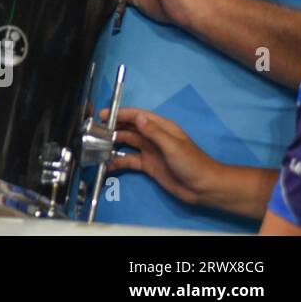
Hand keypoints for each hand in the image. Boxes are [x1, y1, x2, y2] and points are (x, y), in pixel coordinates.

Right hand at [107, 107, 226, 206]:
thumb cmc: (192, 163)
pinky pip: (128, 160)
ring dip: (113, 143)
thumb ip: (154, 132)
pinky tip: (108, 164)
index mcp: (161, 128)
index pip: (137, 116)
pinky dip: (117, 161)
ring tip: (98, 146)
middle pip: (129, 128)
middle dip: (113, 128)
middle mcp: (153, 137)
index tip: (103, 115)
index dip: (120, 114)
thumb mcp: (172, 146)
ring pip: (127, 143)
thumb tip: (136, 117)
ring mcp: (150, 151)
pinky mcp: (148, 166)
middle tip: (96, 131)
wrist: (204, 188)